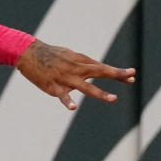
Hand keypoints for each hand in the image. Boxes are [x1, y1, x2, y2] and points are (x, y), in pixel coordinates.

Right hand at [16, 40, 135, 110]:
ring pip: (86, 87)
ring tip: (114, 98)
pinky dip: (68, 101)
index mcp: (80, 61)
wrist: (29, 54)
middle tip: (131, 78)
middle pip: (99, 72)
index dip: (117, 72)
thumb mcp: (70, 55)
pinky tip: (74, 107)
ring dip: (101, 93)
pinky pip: (63, 96)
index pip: (103, 68)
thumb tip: (97, 69)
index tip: (132, 75)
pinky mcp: (54, 87)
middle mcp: (76, 69)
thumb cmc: (51, 55)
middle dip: (116, 75)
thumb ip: (83, 64)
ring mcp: (66, 78)